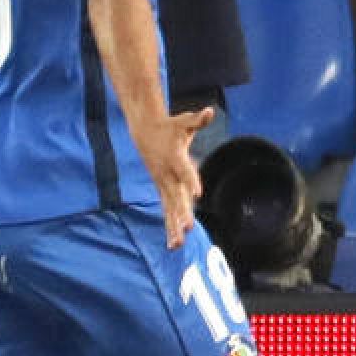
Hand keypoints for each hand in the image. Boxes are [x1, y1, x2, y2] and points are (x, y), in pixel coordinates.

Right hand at [134, 106, 211, 248]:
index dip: (191, 181)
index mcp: (175, 158)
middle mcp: (167, 174)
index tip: (197, 194)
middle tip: (188, 228)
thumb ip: (198, 120)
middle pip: (175, 196)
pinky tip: (174, 244)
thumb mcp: (184, 121)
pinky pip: (166, 210)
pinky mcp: (162, 190)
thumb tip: (210, 111)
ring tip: (178, 244)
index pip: (185, 171)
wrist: (144, 132)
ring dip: (173, 226)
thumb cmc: (170, 127)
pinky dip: (170, 226)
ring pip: (169, 208)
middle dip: (181, 213)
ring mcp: (163, 184)